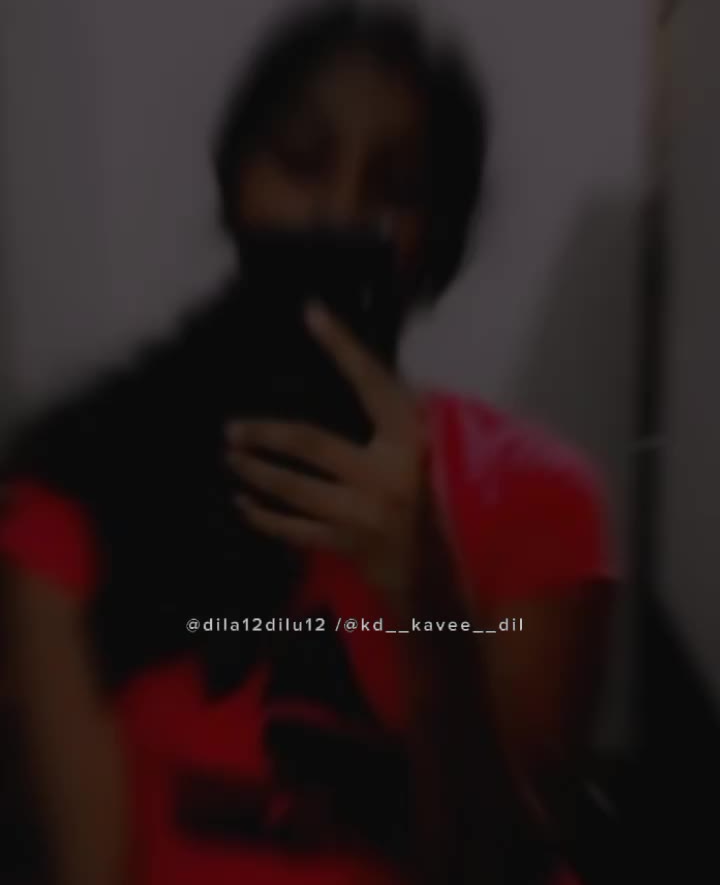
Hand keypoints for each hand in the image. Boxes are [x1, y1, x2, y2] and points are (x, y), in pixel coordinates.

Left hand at [224, 303, 430, 610]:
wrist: (444, 571)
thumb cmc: (438, 500)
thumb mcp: (431, 451)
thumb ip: (399, 419)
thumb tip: (362, 375)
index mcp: (410, 440)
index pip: (372, 384)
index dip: (343, 347)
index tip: (312, 313)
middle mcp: (385, 474)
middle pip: (311, 444)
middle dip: (267, 434)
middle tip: (232, 428)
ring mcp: (363, 514)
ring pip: (295, 488)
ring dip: (257, 473)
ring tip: (232, 459)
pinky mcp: (348, 545)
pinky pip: (295, 530)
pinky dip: (265, 518)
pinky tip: (243, 505)